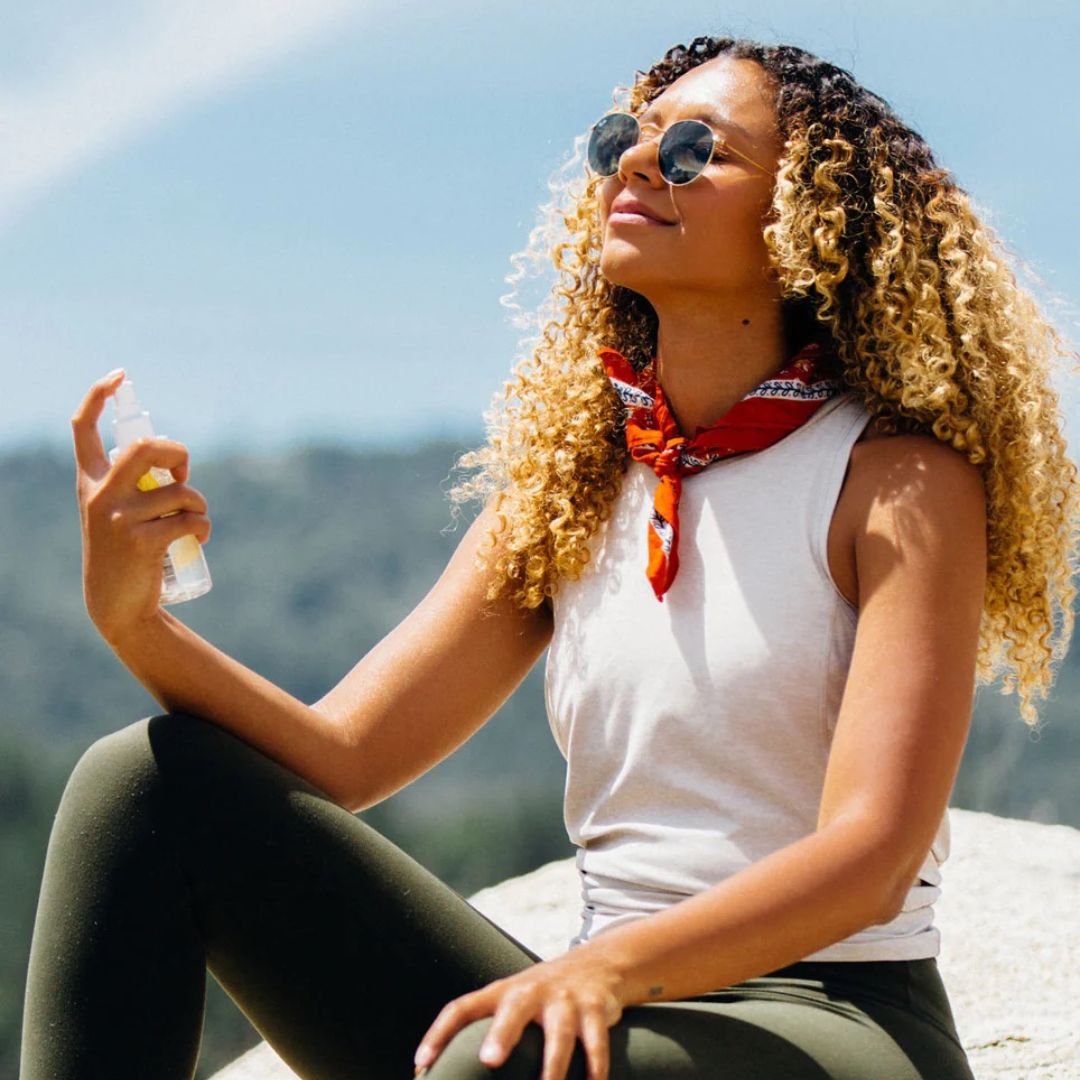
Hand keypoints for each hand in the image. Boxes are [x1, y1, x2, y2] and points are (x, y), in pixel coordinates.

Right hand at [71, 369, 211, 641]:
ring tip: (196, 521)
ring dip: (199, 504)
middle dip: (176, 452)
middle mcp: (99, 495)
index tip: (118, 376)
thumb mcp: (116, 512)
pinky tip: (198, 539)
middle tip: (183, 472)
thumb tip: (174, 460)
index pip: (82, 429)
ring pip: (180, 491)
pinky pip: (190, 519)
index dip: (97, 397)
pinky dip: (203, 527)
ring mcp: (118, 518)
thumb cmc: (125, 553)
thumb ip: (132, 484)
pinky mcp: (141, 542)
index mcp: (90, 483)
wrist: (118, 606)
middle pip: (143, 447)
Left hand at [413, 952, 625, 1079]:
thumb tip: (440, 1074)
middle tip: (489, 1060)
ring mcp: (565, 999)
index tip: (421, 1064)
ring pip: (559, 1034)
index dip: (439, 1034)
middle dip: (502, 1035)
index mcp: (503, 992)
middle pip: (513, 1011)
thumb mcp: (514, 1002)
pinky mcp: (595, 1008)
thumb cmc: (543, 996)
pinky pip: (596, 1042)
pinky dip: (595, 1068)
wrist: (599, 964)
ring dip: (553, 1066)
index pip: (462, 1008)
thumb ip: (488, 1031)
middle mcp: (531, 992)